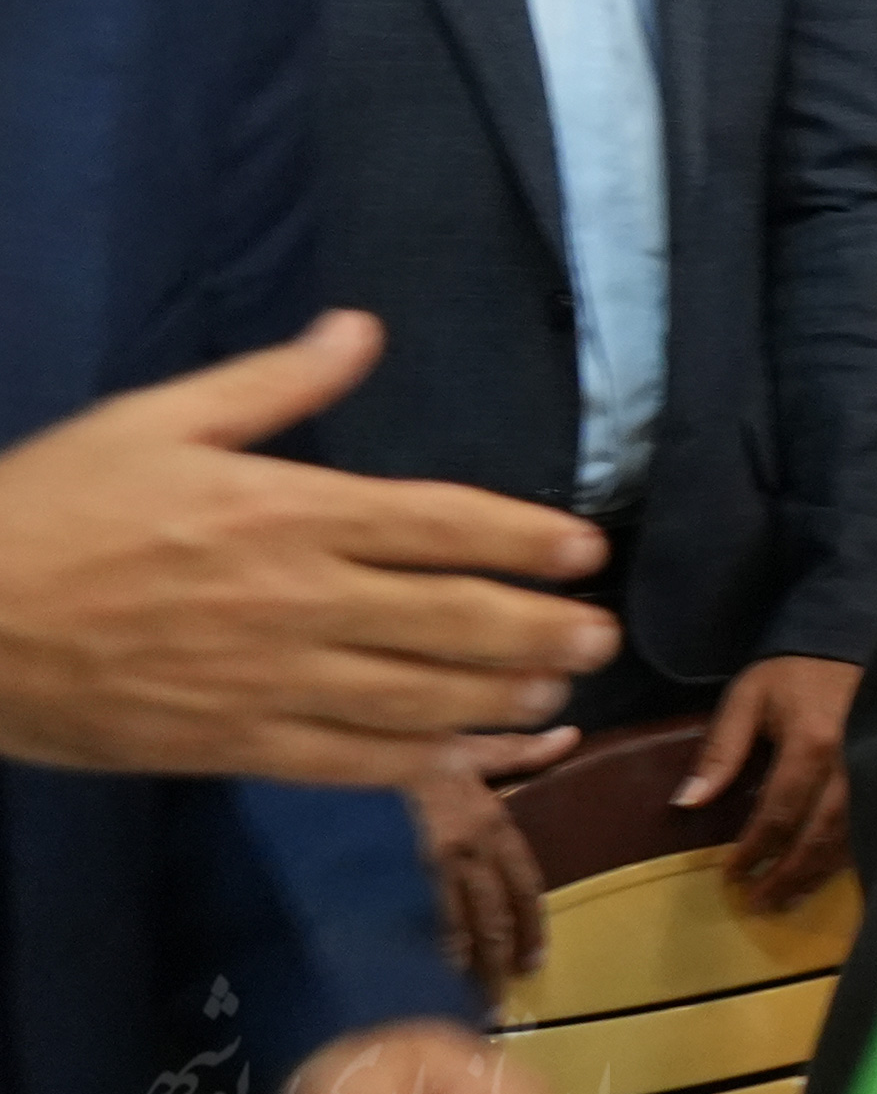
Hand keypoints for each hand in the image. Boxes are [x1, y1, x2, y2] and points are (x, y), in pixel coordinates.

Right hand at [0, 315, 611, 781]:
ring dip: (501, 697)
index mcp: (285, 512)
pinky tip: (478, 759)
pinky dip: (427, 765)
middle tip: (605, 632)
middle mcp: (295, 601)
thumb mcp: (154, 420)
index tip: (586, 547)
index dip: (523, 537)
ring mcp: (268, 683)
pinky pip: (352, 763)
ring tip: (565, 690)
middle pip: (450, 619)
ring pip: (417, 698)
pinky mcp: (232, 746)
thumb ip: (271, 383)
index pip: (438, 523)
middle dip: (538, 627)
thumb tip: (361, 329)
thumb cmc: (49, 510)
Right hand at [410, 744, 559, 999]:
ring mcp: (428, 866)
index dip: (531, 926)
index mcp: (490, 818)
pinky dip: (425, 962)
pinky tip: (424, 988)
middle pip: (495, 917)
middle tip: (499, 999)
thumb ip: (517, 749)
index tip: (535, 961)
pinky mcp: (389, 879)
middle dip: (500, 961)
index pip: (524, 883)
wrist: (345, 745)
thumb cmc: (403, 745)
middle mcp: (468, 847)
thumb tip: (569, 736)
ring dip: (467, 973)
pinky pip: (414, 931)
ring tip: (466, 1008)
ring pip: (458, 932)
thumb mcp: (464, 742)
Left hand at [677, 655, 858, 904]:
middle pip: (818, 835)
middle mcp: (851, 762)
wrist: (853, 640)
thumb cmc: (795, 672)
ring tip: (788, 901)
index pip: (779, 813)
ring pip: (849, 838)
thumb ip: (720, 750)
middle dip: (786, 874)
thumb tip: (688, 803)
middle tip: (758, 903)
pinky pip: (871, 824)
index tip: (731, 875)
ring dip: (816, 874)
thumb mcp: (748, 698)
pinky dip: (847, 857)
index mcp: (812, 742)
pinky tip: (826, 875)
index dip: (754, 850)